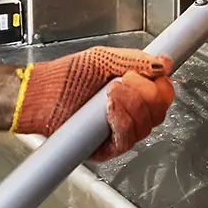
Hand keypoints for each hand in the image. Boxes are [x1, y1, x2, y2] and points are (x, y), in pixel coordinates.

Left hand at [10, 47, 176, 160]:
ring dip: (129, 104)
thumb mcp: (103, 58)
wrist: (43, 94)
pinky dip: (121, 121)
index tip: (149, 74)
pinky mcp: (108, 148)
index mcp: (135, 91)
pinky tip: (109, 109)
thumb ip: (135, 59)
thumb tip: (163, 63)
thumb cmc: (67, 76)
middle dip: (143, 92)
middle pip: (158, 111)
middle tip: (122, 81)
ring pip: (145, 126)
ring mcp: (121, 131)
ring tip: (109, 92)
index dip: (161, 86)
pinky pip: (127, 140)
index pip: (163, 94)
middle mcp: (131, 112)